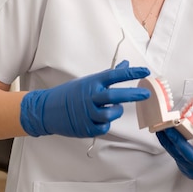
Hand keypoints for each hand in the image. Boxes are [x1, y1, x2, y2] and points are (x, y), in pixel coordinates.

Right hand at [20, 60, 149, 137]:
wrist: (47, 110)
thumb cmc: (71, 93)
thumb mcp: (89, 80)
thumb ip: (109, 74)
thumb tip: (126, 63)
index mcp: (92, 83)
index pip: (114, 75)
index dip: (131, 73)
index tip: (145, 71)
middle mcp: (90, 97)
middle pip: (114, 96)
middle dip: (132, 95)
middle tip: (146, 93)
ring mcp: (87, 113)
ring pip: (110, 114)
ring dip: (116, 112)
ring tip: (115, 108)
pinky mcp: (86, 127)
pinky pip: (103, 127)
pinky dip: (105, 124)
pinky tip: (100, 119)